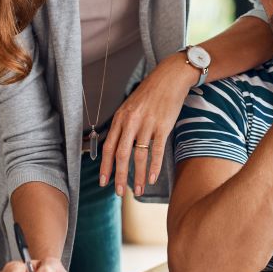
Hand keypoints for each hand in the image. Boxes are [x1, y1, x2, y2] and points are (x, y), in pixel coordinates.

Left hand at [100, 53, 195, 196]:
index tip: (103, 182)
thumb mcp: (129, 107)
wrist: (169, 78)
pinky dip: (153, 167)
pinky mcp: (163, 126)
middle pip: (121, 155)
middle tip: (118, 192)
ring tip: (137, 190)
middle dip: (118, 176)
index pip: (108, 147)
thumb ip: (122, 126)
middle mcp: (131, 122)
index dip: (105, 166)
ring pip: (139, 156)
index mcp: (120, 118)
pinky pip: (156, 151)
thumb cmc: (149, 94)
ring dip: (138, 176)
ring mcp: (147, 124)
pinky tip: (152, 178)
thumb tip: (115, 148)